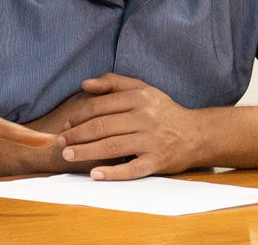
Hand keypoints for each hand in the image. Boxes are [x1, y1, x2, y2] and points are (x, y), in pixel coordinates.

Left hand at [56, 73, 201, 180]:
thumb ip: (113, 83)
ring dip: (86, 152)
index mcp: (139, 98)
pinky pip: (132, 169)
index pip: (100, 106)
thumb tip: (85, 84)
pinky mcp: (158, 161)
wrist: (197, 134)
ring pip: (112, 146)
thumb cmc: (162, 111)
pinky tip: (95, 174)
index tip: (66, 123)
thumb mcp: (142, 89)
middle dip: (77, 135)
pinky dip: (113, 173)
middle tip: (60, 142)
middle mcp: (145, 118)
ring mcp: (152, 141)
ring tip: (68, 155)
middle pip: (103, 126)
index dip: (79, 115)